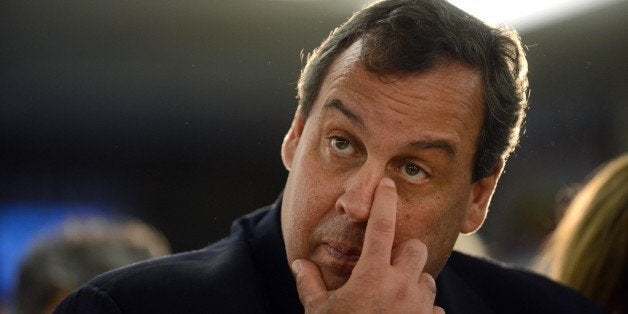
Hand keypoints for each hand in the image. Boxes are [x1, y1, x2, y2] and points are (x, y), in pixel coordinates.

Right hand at [292, 177, 444, 312]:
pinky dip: (422, 309)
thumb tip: (299, 264)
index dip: (385, 201)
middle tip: (387, 266)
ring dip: (414, 282)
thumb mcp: (318, 311)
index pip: (382, 226)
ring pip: (429, 279)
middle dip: (404, 253)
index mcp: (372, 276)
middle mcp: (401, 287)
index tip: (388, 184)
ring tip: (393, 298)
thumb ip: (309, 284)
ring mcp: (419, 308)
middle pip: (415, 249)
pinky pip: (434, 309)